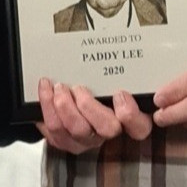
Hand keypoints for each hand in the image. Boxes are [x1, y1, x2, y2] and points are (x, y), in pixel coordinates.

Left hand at [36, 78, 152, 153]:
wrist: (69, 98)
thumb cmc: (94, 85)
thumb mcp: (109, 77)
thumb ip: (116, 71)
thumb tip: (120, 45)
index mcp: (127, 118)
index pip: (139, 126)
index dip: (130, 114)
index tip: (119, 93)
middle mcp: (108, 132)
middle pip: (107, 129)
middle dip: (89, 106)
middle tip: (78, 88)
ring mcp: (87, 139)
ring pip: (76, 129)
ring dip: (64, 105)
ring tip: (57, 87)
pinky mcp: (65, 141)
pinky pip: (54, 131)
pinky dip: (48, 107)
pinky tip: (46, 92)